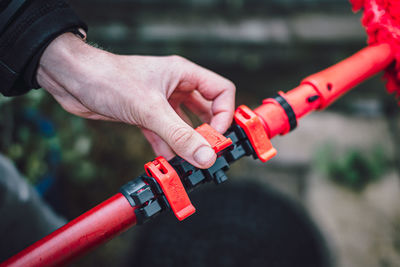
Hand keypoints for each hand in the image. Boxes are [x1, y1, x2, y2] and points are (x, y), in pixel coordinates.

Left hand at [37, 33, 235, 168]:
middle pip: (205, 111)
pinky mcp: (145, 115)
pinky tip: (167, 163)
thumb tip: (205, 155)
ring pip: (183, 125)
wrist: (73, 80)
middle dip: (207, 133)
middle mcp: (175, 86)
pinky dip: (167, 149)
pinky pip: (164, 135)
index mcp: (184, 74)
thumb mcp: (150, 109)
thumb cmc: (109, 79)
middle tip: (207, 153)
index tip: (216, 137)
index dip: (224, 114)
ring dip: (186, 145)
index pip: (221, 91)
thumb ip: (179, 134)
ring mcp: (160, 102)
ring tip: (188, 164)